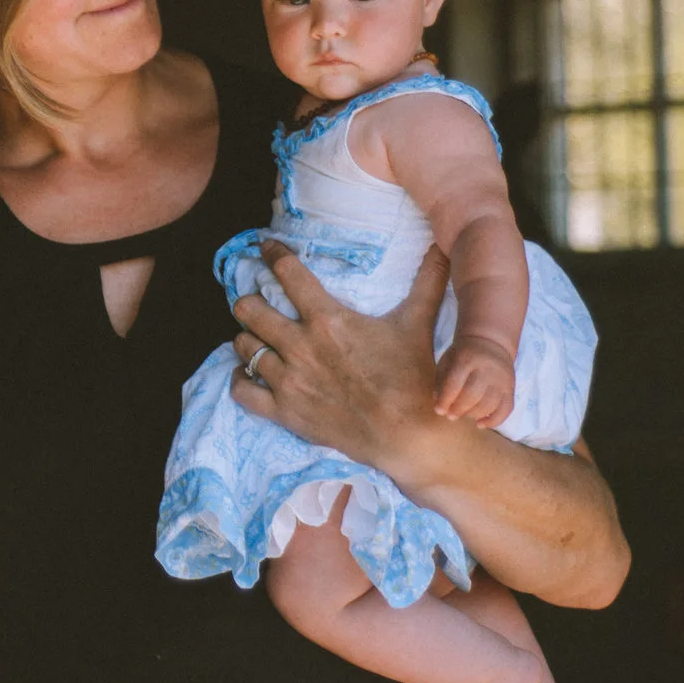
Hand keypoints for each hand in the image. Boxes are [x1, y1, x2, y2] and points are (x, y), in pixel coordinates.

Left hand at [229, 241, 450, 471]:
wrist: (409, 435)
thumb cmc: (414, 377)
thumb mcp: (418, 323)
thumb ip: (427, 282)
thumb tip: (443, 248)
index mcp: (327, 318)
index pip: (287, 273)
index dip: (273, 254)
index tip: (266, 247)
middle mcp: (299, 345)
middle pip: (249, 309)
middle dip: (249, 301)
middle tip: (256, 301)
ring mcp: (288, 380)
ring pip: (243, 347)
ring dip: (246, 338)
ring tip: (254, 336)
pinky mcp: (284, 411)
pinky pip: (242, 390)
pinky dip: (240, 379)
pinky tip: (247, 373)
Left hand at [435, 335, 515, 428]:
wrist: (490, 342)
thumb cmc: (463, 355)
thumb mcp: (448, 361)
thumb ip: (441, 382)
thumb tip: (440, 406)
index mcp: (467, 358)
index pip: (455, 383)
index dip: (445, 400)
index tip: (439, 410)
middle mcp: (487, 368)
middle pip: (473, 395)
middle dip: (459, 409)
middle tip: (450, 415)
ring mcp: (502, 379)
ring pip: (489, 404)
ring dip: (473, 415)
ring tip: (463, 415)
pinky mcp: (511, 388)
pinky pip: (506, 409)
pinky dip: (493, 421)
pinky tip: (480, 424)